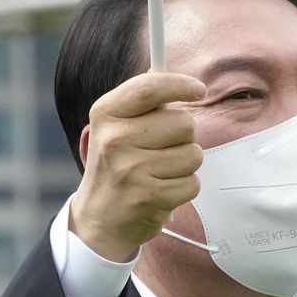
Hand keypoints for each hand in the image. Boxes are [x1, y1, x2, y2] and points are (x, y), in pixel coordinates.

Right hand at [69, 72, 205, 262]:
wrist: (98, 219)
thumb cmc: (115, 166)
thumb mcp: (114, 128)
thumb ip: (141, 102)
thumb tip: (170, 77)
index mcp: (106, 114)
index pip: (150, 87)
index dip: (180, 84)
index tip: (198, 90)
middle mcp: (115, 139)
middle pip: (183, 122)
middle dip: (183, 136)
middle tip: (163, 148)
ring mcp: (132, 169)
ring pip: (193, 154)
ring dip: (185, 164)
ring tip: (161, 171)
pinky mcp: (150, 196)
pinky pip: (193, 182)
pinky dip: (184, 188)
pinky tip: (163, 190)